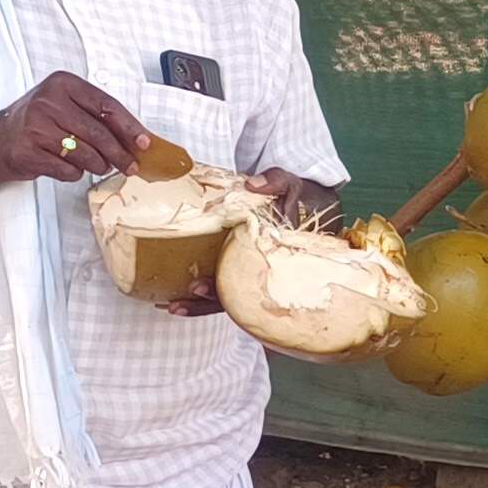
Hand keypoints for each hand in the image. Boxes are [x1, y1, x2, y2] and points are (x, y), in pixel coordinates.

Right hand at [0, 71, 150, 185]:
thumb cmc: (38, 122)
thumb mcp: (65, 105)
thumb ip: (96, 116)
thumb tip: (135, 138)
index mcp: (62, 83)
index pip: (106, 106)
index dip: (129, 127)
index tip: (144, 143)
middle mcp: (48, 101)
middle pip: (98, 133)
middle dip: (119, 154)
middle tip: (130, 166)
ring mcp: (36, 126)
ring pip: (86, 155)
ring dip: (98, 166)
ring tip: (97, 165)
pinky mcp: (29, 152)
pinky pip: (68, 170)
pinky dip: (74, 174)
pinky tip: (68, 166)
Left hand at [159, 169, 340, 314]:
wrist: (313, 205)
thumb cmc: (303, 199)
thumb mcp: (292, 185)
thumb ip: (275, 182)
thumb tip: (253, 184)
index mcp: (275, 255)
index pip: (251, 277)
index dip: (227, 288)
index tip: (202, 286)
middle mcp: (264, 271)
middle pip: (237, 296)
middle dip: (210, 301)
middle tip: (191, 292)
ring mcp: (253, 273)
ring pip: (229, 298)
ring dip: (201, 305)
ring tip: (174, 306)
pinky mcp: (243, 270)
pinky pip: (225, 289)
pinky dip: (203, 298)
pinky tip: (180, 300)